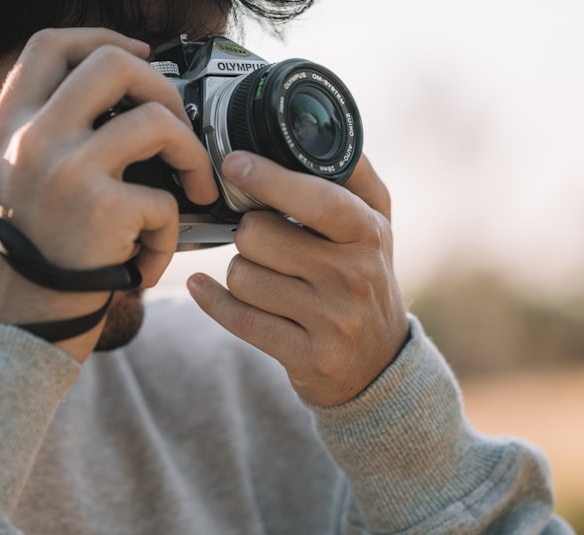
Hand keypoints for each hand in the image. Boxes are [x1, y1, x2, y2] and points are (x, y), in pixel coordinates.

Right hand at [0, 28, 218, 360]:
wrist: (15, 331)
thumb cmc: (24, 266)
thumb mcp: (7, 187)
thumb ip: (41, 141)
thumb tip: (112, 108)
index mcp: (5, 128)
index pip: (50, 46)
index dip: (103, 39)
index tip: (139, 54)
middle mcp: (29, 139)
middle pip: (113, 64)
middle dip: (165, 89)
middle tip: (179, 130)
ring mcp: (65, 169)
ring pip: (157, 120)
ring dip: (191, 156)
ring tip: (192, 190)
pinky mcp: (100, 208)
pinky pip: (167, 199)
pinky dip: (170, 234)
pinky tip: (147, 260)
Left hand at [187, 151, 408, 406]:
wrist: (379, 363)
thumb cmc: (364, 278)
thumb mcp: (375, 225)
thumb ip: (353, 175)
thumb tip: (316, 122)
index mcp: (368, 234)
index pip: (315, 199)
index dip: (269, 179)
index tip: (234, 163)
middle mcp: (355, 277)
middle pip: (259, 236)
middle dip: (249, 235)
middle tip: (264, 242)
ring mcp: (333, 321)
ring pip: (243, 276)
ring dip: (241, 272)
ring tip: (264, 275)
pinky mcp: (308, 357)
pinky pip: (239, 319)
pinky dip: (213, 300)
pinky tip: (204, 287)